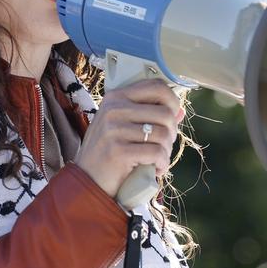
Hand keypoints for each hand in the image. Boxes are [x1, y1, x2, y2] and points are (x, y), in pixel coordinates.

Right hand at [72, 79, 180, 197]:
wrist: (86, 180)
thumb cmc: (107, 152)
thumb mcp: (122, 127)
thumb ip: (148, 116)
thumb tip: (180, 112)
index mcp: (116, 97)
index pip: (157, 87)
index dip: (173, 102)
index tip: (172, 119)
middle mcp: (114, 109)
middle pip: (165, 113)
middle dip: (172, 133)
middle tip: (163, 146)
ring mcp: (114, 129)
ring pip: (163, 134)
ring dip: (166, 151)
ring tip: (157, 160)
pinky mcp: (118, 151)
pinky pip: (156, 153)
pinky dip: (161, 164)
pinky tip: (155, 170)